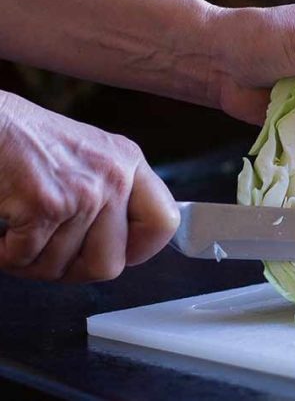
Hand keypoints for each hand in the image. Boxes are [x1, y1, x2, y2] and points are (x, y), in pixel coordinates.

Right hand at [0, 92, 178, 281]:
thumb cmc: (25, 138)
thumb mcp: (88, 156)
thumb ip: (111, 193)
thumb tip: (120, 246)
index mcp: (129, 162)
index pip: (165, 223)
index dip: (139, 250)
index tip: (114, 252)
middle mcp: (115, 176)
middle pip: (109, 265)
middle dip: (70, 269)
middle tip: (45, 254)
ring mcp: (84, 192)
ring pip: (60, 266)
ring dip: (30, 260)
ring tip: (17, 232)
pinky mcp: (46, 204)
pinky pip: (26, 258)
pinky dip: (4, 254)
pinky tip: (1, 232)